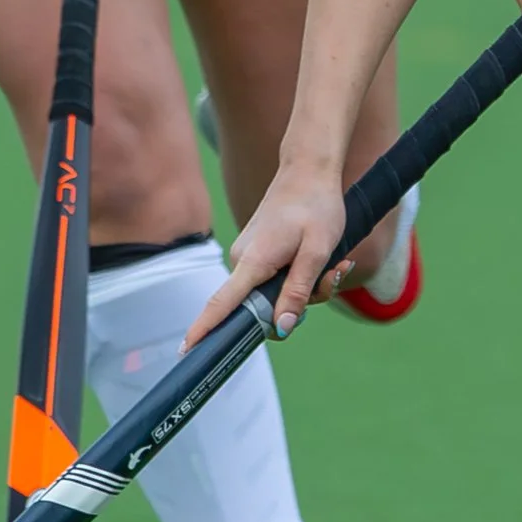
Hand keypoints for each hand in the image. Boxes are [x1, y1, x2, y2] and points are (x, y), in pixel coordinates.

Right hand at [184, 159, 353, 344]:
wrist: (310, 170)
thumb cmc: (316, 206)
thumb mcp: (317, 252)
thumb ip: (298, 292)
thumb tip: (281, 328)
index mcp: (253, 261)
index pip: (222, 304)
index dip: (205, 329)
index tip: (188, 351)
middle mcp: (243, 260)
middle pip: (263, 307)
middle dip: (299, 305)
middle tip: (331, 277)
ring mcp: (249, 256)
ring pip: (274, 294)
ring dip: (305, 289)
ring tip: (333, 263)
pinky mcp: (258, 253)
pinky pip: (275, 280)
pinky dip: (299, 277)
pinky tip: (324, 261)